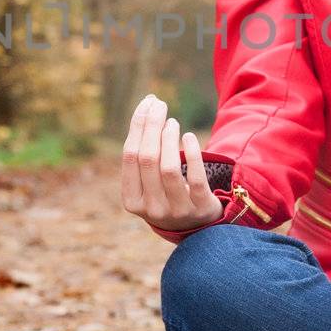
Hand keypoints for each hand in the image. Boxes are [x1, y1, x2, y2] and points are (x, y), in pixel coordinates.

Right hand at [120, 93, 224, 231]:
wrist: (196, 226)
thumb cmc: (167, 194)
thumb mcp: (148, 182)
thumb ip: (144, 153)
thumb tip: (148, 106)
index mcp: (132, 200)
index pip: (129, 156)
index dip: (137, 126)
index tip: (147, 104)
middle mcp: (151, 209)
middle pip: (147, 158)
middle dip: (152, 126)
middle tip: (160, 105)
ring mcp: (176, 211)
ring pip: (168, 168)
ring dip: (169, 139)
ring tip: (173, 122)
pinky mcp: (200, 208)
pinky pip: (195, 178)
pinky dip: (192, 154)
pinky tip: (189, 137)